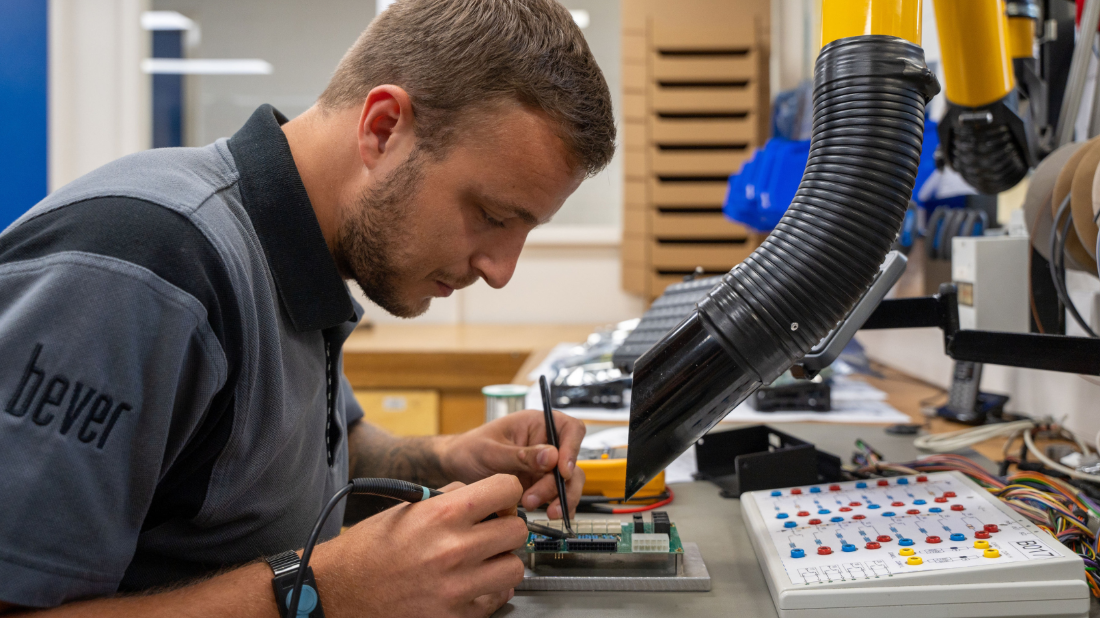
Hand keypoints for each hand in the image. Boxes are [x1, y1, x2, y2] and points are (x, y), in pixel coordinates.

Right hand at [311, 474, 527, 617]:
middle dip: (506, 529)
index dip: (506, 494)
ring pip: (514, 568)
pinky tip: (470, 584)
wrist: (340, 590)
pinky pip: (497, 600)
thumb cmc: (370, 548)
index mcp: (443, 514)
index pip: (508, 489)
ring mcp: (457, 587)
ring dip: (502, 563)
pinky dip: (488, 592)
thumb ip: (452, 498)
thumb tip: (487, 496)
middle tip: (490, 534)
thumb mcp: (409, 508)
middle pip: (517, 530)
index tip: (500, 502)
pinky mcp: (456, 617)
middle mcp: (455, 549)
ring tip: (482, 562)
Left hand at [439, 409, 585, 518]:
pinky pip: (558, 496)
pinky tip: (550, 515)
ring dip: (557, 498)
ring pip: (568, 482)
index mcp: (537, 424)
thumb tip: (552, 456)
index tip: (562, 470)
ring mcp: (544, 466)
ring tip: (532, 506)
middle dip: (558, 484)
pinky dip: (558, 507)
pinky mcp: (540, 485)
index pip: (570, 429)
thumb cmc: (470, 449)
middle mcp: (545, 444)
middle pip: (571, 462)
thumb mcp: (492, 451)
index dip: (572, 449)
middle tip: (534, 498)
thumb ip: (522, 455)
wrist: (455, 469)